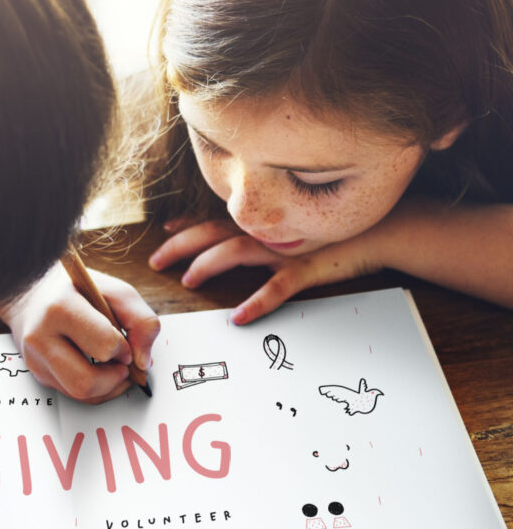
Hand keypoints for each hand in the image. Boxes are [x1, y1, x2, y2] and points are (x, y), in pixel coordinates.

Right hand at [0, 265, 159, 403]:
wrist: (35, 293)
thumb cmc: (78, 290)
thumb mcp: (115, 291)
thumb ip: (140, 320)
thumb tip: (142, 362)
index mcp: (60, 308)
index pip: (103, 346)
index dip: (123, 348)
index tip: (124, 341)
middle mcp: (40, 337)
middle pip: (85, 382)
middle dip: (115, 378)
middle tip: (123, 363)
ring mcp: (36, 359)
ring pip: (80, 395)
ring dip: (108, 387)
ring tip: (114, 368)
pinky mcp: (38, 374)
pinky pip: (74, 396)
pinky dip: (96, 389)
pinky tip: (100, 370)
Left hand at [149, 218, 383, 323]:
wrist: (380, 232)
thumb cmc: (333, 234)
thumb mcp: (292, 230)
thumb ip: (262, 234)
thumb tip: (231, 239)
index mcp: (261, 224)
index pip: (213, 221)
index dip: (186, 226)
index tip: (163, 232)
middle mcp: (267, 232)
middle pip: (213, 233)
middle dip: (180, 246)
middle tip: (155, 261)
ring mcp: (284, 250)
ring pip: (236, 251)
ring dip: (209, 264)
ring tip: (189, 280)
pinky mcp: (306, 269)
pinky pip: (277, 288)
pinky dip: (257, 302)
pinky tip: (239, 316)